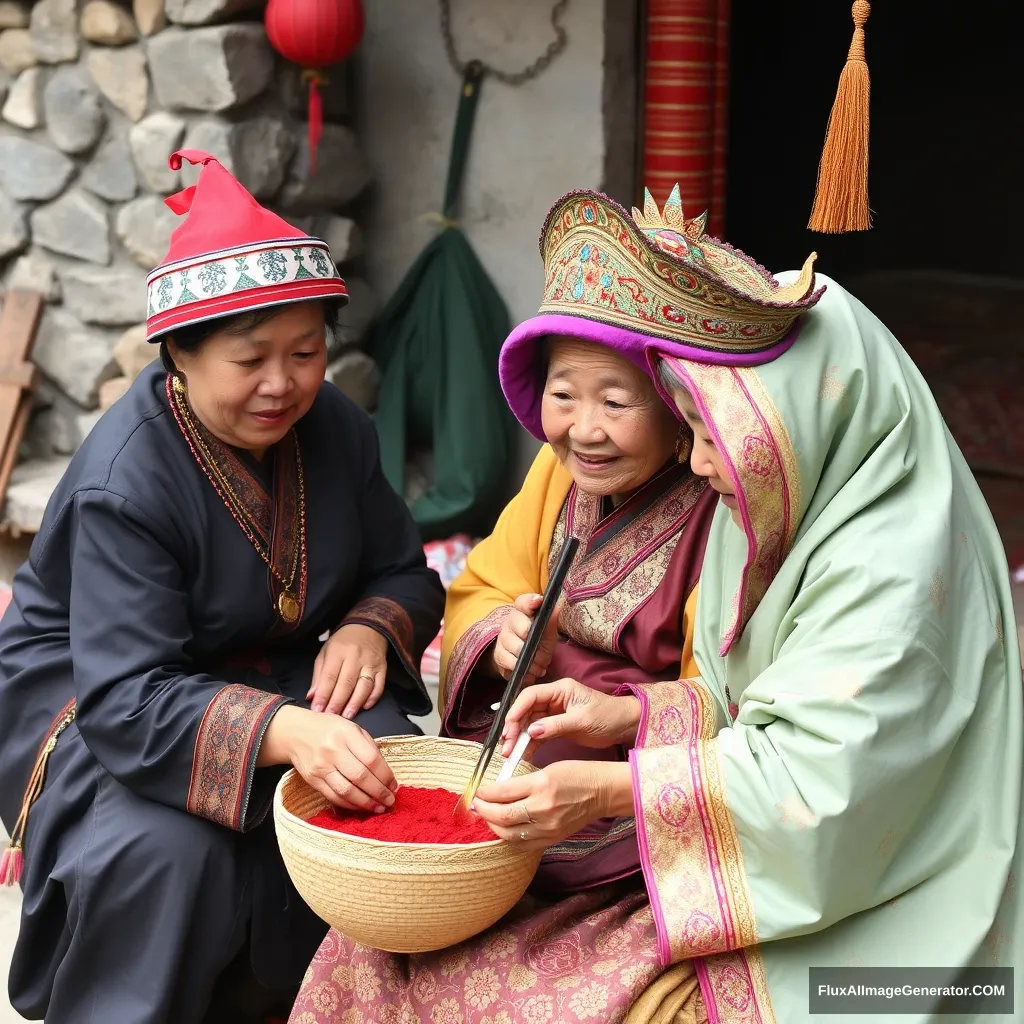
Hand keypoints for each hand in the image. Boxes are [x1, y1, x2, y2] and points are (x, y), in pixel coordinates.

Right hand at [259, 705, 397, 812]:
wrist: (295, 732)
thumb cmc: (329, 729)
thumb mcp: (352, 728)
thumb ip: (368, 746)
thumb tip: (386, 773)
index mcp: (346, 733)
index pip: (371, 759)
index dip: (385, 775)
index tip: (394, 785)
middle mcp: (333, 750)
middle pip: (360, 777)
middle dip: (379, 792)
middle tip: (390, 800)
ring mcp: (321, 767)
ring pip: (346, 791)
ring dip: (366, 803)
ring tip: (379, 807)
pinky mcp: (312, 780)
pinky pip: (334, 797)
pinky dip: (350, 804)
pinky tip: (361, 806)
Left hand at [308, 623, 387, 717]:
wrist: (368, 627)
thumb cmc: (342, 643)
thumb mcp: (325, 653)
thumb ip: (319, 675)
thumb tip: (311, 697)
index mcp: (337, 652)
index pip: (329, 676)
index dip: (323, 694)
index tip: (317, 710)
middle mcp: (355, 657)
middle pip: (346, 683)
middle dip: (337, 702)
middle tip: (330, 717)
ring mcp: (370, 662)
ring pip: (364, 685)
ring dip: (355, 703)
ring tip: (347, 717)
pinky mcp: (382, 667)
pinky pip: (379, 685)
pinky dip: (372, 697)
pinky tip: (365, 707)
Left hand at [471, 761, 633, 850]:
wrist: (602, 792)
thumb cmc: (576, 774)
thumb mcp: (547, 769)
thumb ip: (521, 781)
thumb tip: (496, 791)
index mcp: (541, 785)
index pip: (503, 792)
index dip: (484, 793)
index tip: (478, 790)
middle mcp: (543, 809)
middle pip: (502, 817)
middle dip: (483, 811)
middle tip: (475, 805)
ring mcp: (548, 827)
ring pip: (509, 834)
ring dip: (493, 826)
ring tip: (486, 817)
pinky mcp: (552, 839)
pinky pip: (522, 845)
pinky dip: (508, 838)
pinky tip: (503, 829)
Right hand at [491, 593, 559, 681]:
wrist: (524, 660)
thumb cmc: (538, 641)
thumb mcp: (549, 633)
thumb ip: (551, 622)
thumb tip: (554, 609)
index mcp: (523, 612)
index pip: (523, 602)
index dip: (529, 601)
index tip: (538, 601)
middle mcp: (510, 622)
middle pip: (517, 624)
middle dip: (531, 639)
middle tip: (542, 651)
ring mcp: (502, 638)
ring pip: (514, 646)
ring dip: (530, 659)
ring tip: (540, 667)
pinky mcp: (498, 655)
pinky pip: (508, 662)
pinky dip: (522, 670)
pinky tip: (531, 674)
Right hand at [499, 678, 640, 762]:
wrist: (625, 726)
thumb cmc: (608, 717)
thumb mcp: (582, 720)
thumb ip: (556, 725)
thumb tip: (531, 731)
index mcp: (560, 690)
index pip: (530, 696)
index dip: (516, 710)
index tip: (508, 727)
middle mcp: (554, 699)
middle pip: (526, 710)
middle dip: (514, 728)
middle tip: (507, 746)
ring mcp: (554, 713)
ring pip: (529, 724)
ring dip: (519, 738)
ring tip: (510, 754)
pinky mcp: (556, 726)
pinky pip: (538, 734)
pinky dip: (530, 744)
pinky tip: (523, 755)